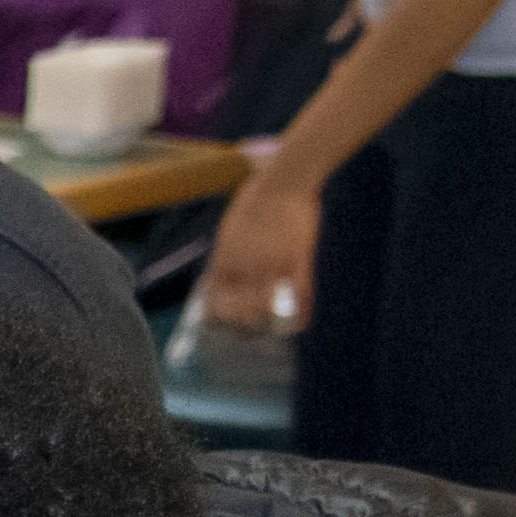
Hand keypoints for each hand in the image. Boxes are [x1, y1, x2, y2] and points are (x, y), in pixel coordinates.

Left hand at [201, 167, 324, 342]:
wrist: (285, 179)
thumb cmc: (256, 197)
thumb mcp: (230, 228)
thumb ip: (225, 255)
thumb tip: (218, 276)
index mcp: (225, 258)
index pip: (214, 300)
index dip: (217, 318)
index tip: (220, 329)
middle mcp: (245, 267)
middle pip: (239, 311)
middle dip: (242, 328)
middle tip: (248, 337)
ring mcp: (272, 265)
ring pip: (265, 309)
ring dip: (267, 324)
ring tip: (270, 335)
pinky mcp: (298, 260)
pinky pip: (300, 295)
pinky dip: (301, 314)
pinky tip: (301, 325)